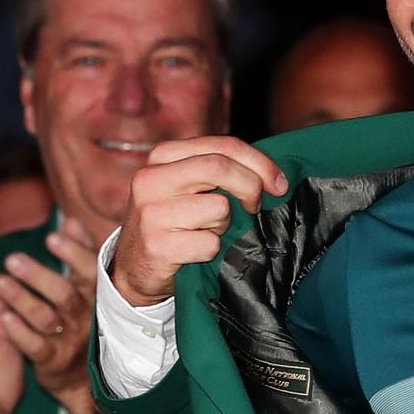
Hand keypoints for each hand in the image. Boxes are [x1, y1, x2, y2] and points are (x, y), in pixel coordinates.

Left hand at [0, 222, 101, 413]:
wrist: (84, 378)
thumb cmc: (82, 322)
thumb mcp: (87, 289)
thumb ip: (80, 254)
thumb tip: (71, 220)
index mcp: (95, 296)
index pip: (89, 272)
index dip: (73, 254)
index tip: (51, 237)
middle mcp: (85, 317)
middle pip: (64, 294)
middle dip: (39, 276)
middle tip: (12, 259)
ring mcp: (69, 341)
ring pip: (46, 319)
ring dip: (23, 300)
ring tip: (0, 284)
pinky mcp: (52, 361)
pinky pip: (36, 347)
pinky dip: (19, 333)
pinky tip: (3, 318)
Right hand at [108, 137, 288, 307]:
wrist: (134, 267)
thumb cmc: (174, 223)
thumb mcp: (187, 186)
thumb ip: (220, 171)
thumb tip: (274, 176)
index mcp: (163, 156)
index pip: (223, 146)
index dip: (260, 162)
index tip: (279, 183)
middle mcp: (151, 179)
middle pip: (220, 167)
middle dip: (251, 187)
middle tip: (255, 207)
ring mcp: (152, 213)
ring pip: (219, 209)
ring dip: (224, 226)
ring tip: (205, 232)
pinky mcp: (157, 246)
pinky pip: (210, 243)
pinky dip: (212, 251)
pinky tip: (194, 252)